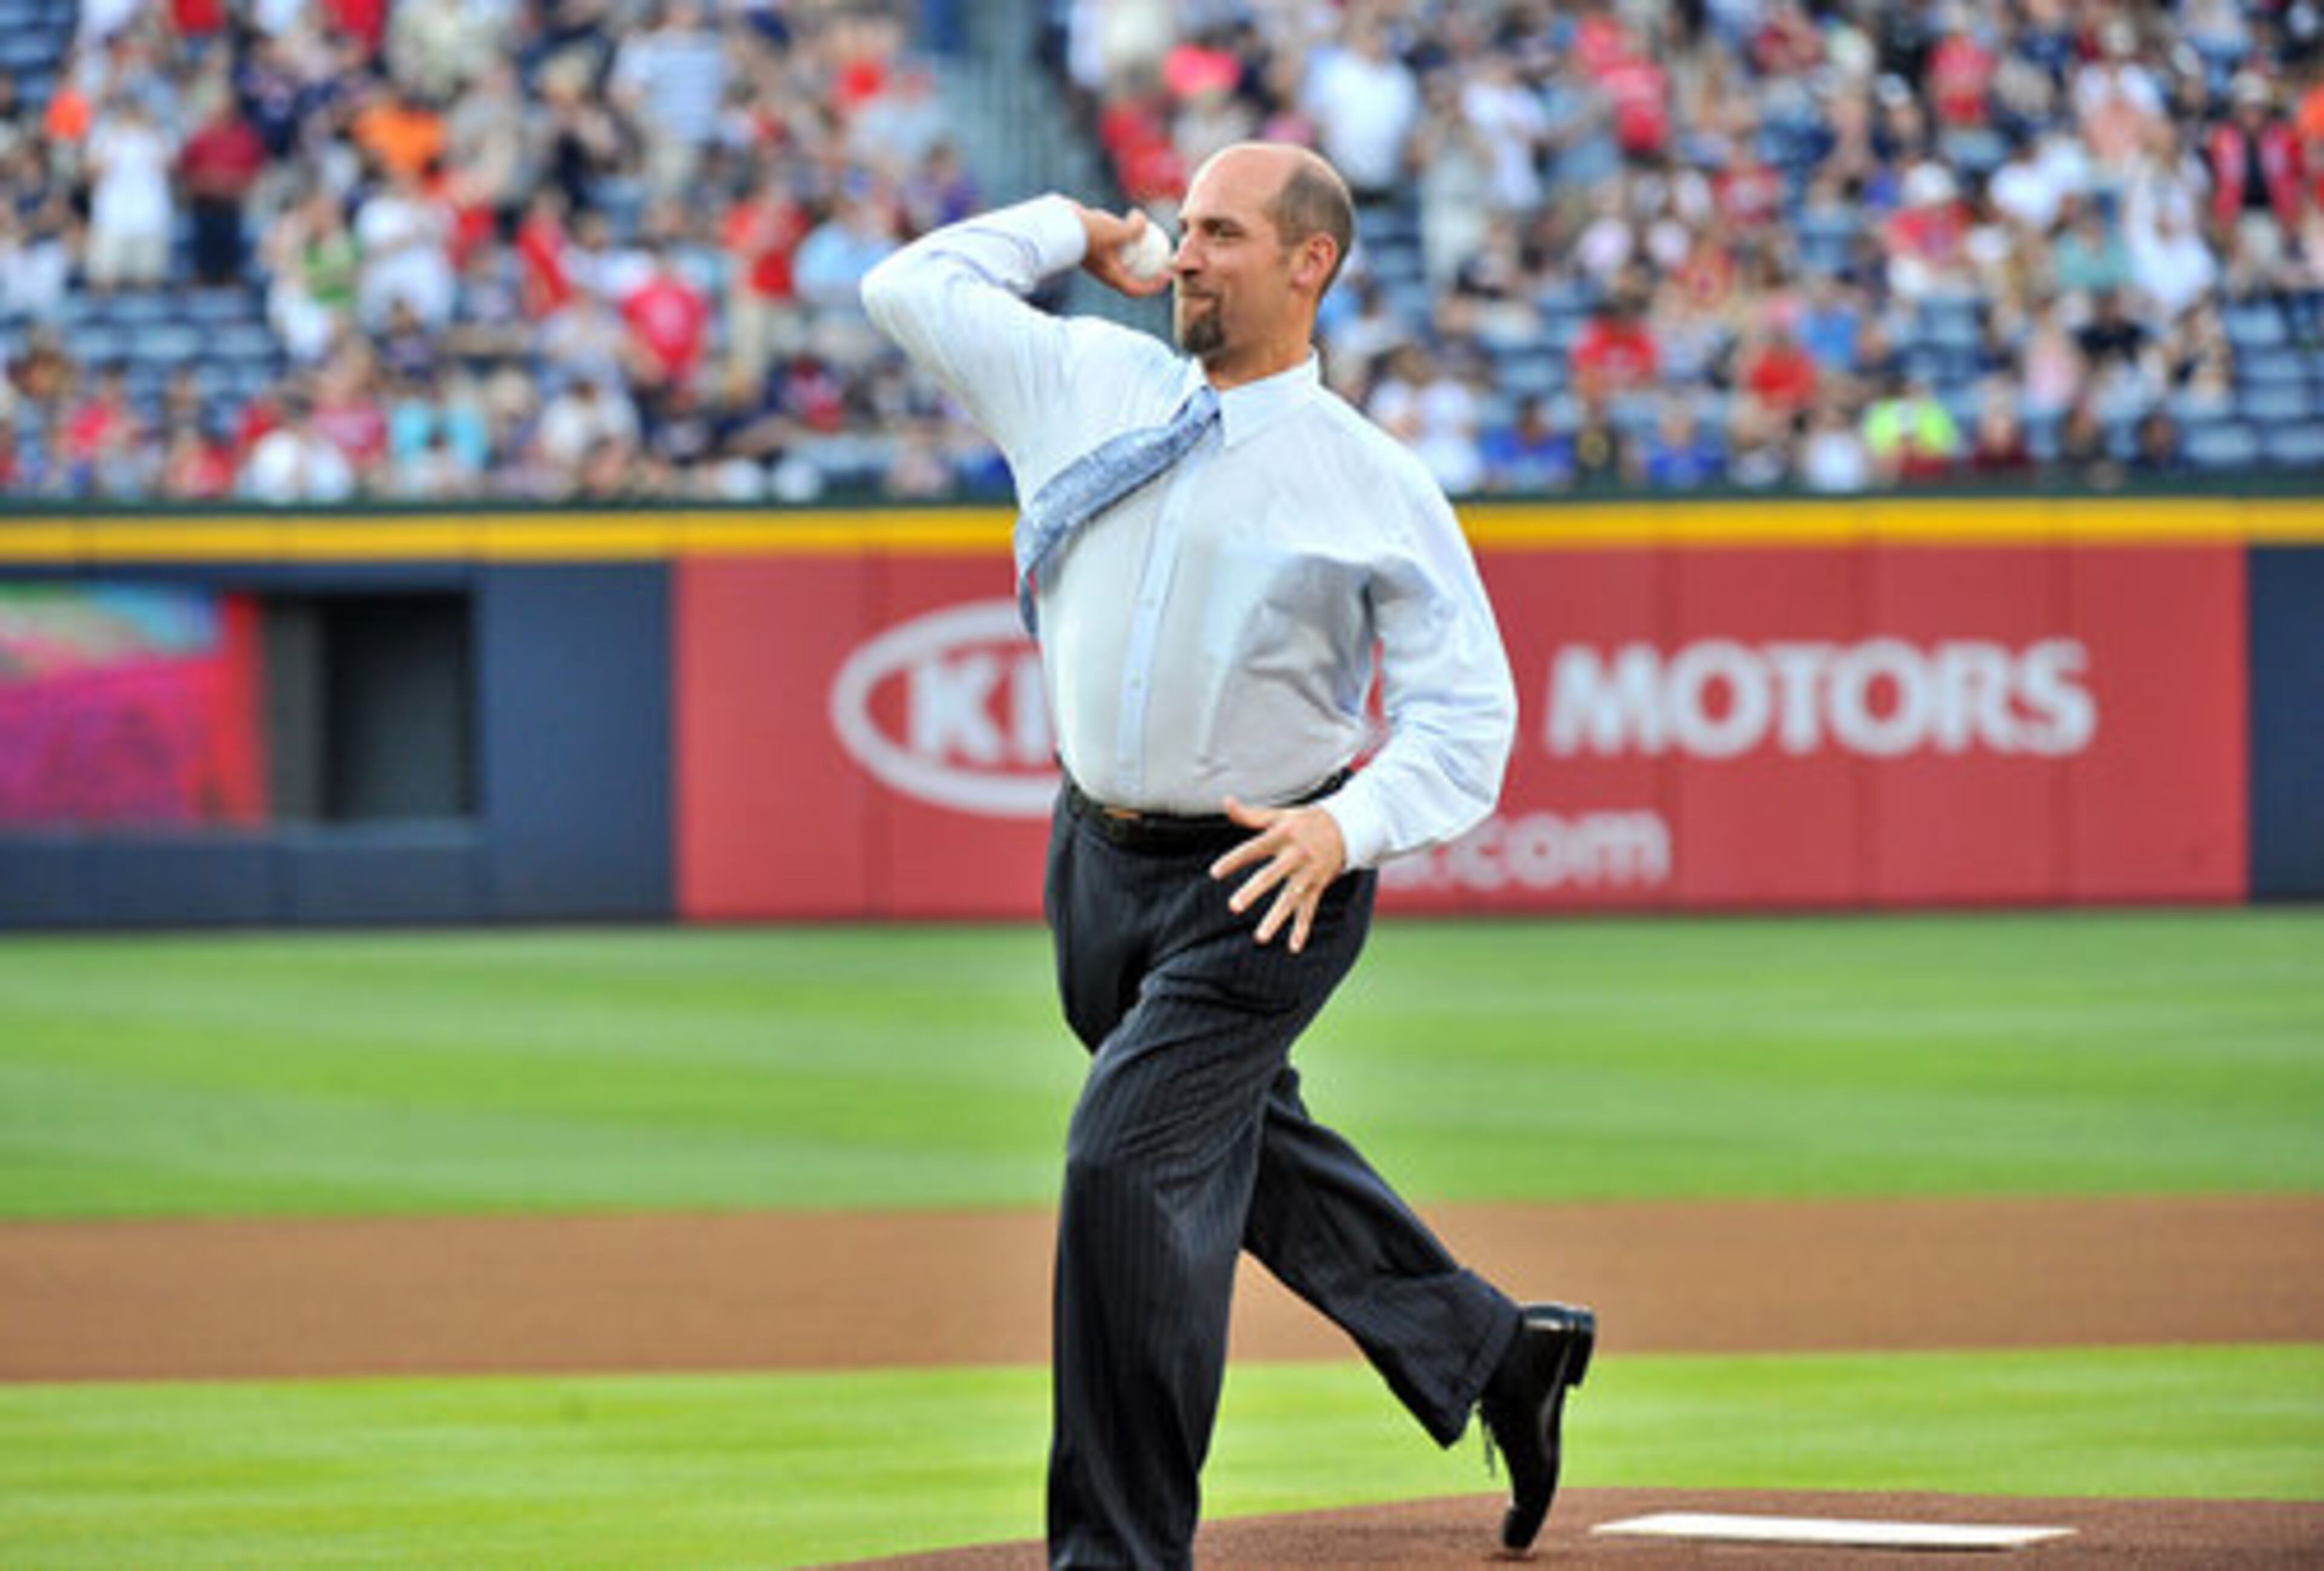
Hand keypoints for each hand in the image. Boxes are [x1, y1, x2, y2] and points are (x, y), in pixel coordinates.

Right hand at [1074, 203, 1173, 298]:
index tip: (1167, 274)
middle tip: (1162, 252)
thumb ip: (1136, 228)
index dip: (1154, 286)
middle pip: (1132, 273)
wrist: (1059, 224)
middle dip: (1148, 266)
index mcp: (1111, 276)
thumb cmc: (1088, 233)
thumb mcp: (1118, 231)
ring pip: (1123, 255)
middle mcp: (1105, 270)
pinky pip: (1114, 242)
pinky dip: (1123, 233)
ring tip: (1146, 230)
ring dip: (1136, 246)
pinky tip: (1127, 217)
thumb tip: (1144, 221)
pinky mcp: (1093, 244)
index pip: (1136, 289)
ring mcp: (1098, 257)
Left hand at [1210, 799, 1346, 953]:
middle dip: (1253, 891)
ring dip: (1276, 919)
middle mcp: (1295, 855)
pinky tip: (1294, 948)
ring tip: (1260, 938)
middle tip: (1234, 906)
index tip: (1214, 872)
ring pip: (1290, 899)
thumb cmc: (1305, 821)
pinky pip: (1309, 910)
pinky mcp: (1317, 886)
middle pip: (1271, 875)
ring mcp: (1307, 873)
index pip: (1253, 848)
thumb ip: (1251, 814)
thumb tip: (1225, 801)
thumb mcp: (1281, 814)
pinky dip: (1302, 929)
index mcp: (1282, 836)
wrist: (1349, 828)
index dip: (1234, 860)